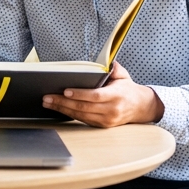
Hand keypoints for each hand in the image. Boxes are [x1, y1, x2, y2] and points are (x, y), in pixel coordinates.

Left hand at [41, 62, 164, 127]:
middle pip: (84, 107)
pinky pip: (83, 120)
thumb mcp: (123, 75)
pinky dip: (69, 114)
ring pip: (81, 115)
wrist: (141, 107)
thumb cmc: (128, 89)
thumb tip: (106, 62)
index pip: (95, 96)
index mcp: (116, 96)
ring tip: (48, 103)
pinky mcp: (102, 125)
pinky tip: (58, 108)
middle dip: (63, 103)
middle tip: (47, 97)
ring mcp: (106, 120)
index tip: (65, 91)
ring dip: (62, 109)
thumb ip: (114, 68)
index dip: (79, 95)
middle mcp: (111, 110)